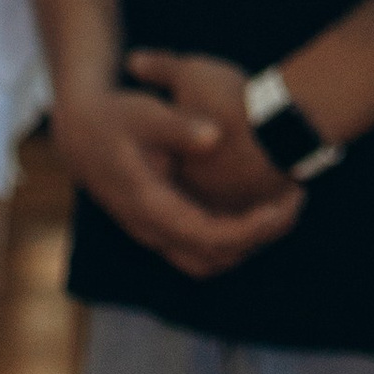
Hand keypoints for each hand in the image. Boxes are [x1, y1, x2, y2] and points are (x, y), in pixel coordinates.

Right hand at [50, 80, 302, 279]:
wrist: (79, 131)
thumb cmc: (116, 117)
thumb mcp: (145, 113)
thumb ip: (179, 126)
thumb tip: (215, 136)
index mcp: (149, 204)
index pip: (208, 236)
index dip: (250, 229)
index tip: (282, 208)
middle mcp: (151, 229)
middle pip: (213, 258)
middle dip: (257, 238)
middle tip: (294, 205)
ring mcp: (154, 233)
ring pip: (207, 260)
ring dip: (246, 242)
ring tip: (282, 207)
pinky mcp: (160, 228)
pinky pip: (200, 249)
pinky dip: (230, 237)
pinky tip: (255, 206)